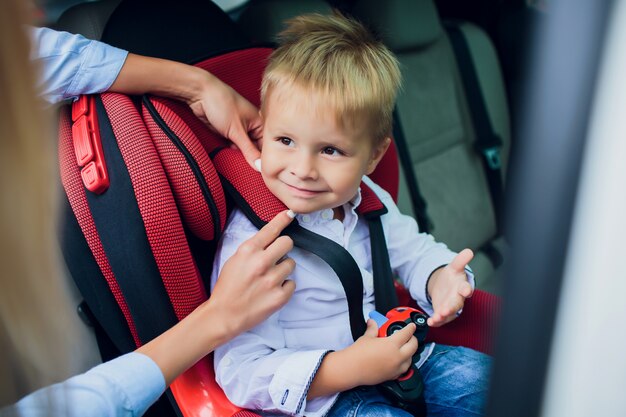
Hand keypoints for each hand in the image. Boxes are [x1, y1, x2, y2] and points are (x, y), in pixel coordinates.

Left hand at [109, 55, 262, 168]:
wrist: (200, 93)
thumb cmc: (222, 103)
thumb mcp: (236, 131)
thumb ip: (248, 150)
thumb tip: (260, 166)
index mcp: (260, 123)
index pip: (267, 147)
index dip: (265, 159)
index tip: (265, 173)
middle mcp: (252, 126)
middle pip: (256, 149)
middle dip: (253, 159)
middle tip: (253, 174)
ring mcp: (240, 129)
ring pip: (245, 149)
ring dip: (242, 156)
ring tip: (243, 167)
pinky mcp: (229, 132)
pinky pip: (234, 146)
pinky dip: (233, 151)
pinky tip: (233, 158)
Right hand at [209, 210, 295, 338]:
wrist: (224, 314)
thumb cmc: (227, 286)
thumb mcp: (235, 259)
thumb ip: (253, 248)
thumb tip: (272, 237)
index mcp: (248, 250)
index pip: (271, 229)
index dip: (283, 219)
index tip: (291, 214)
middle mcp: (261, 262)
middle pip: (287, 243)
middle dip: (283, 248)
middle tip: (276, 257)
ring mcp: (272, 280)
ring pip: (291, 263)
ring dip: (283, 269)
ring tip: (270, 278)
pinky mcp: (279, 296)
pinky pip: (292, 283)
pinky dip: (284, 286)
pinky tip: (272, 291)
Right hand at [345, 319, 417, 385]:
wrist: (351, 369)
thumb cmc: (358, 353)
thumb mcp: (367, 337)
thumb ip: (373, 329)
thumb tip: (372, 322)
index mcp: (392, 344)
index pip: (407, 334)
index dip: (410, 328)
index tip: (412, 326)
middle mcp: (397, 357)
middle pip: (413, 347)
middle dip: (413, 340)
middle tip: (409, 336)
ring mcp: (396, 368)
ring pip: (410, 359)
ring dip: (410, 353)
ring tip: (404, 348)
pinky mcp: (392, 376)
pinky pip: (403, 369)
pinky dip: (403, 364)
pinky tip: (398, 360)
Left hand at [427, 248, 473, 326]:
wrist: (445, 286)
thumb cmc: (452, 278)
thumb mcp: (454, 267)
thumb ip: (461, 260)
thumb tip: (469, 251)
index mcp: (462, 286)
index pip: (466, 287)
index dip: (466, 289)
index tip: (466, 290)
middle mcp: (457, 299)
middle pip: (456, 304)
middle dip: (451, 308)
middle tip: (445, 310)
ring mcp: (450, 307)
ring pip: (448, 313)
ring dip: (442, 316)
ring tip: (436, 317)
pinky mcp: (443, 313)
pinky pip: (440, 319)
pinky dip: (435, 321)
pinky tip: (430, 321)